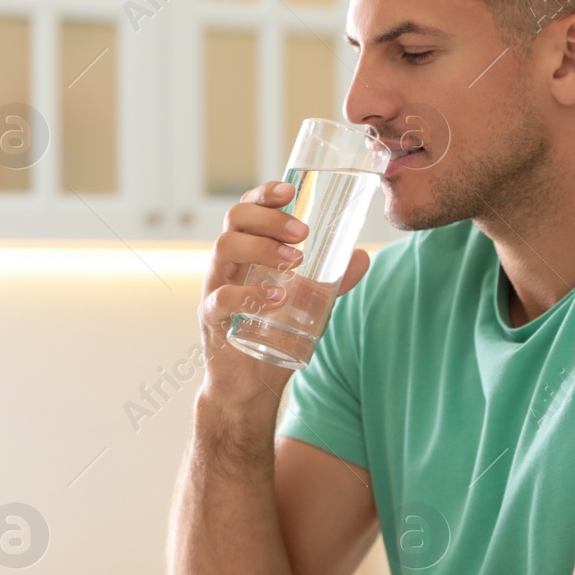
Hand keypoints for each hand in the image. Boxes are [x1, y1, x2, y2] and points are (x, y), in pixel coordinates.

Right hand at [198, 182, 371, 404]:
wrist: (250, 384)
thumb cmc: (273, 334)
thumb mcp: (310, 303)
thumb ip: (333, 280)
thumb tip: (362, 255)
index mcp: (246, 252)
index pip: (247, 210)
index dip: (264, 194)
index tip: (289, 190)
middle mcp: (227, 264)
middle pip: (234, 220)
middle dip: (270, 218)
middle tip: (303, 233)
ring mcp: (215, 288)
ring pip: (224, 248)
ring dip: (262, 247)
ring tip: (295, 261)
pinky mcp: (212, 319)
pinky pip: (222, 297)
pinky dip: (250, 294)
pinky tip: (278, 297)